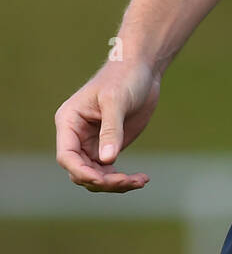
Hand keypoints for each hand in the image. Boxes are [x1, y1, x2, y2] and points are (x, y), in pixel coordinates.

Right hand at [55, 62, 159, 191]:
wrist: (142, 69)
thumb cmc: (124, 77)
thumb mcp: (116, 101)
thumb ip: (111, 129)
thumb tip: (107, 160)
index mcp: (69, 122)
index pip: (66, 155)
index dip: (81, 171)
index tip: (102, 179)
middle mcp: (77, 136)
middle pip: (81, 171)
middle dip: (102, 180)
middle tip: (127, 180)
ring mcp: (92, 143)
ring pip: (96, 176)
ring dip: (115, 184)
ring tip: (140, 180)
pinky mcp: (109, 147)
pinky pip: (110, 171)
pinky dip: (124, 179)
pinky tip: (142, 178)